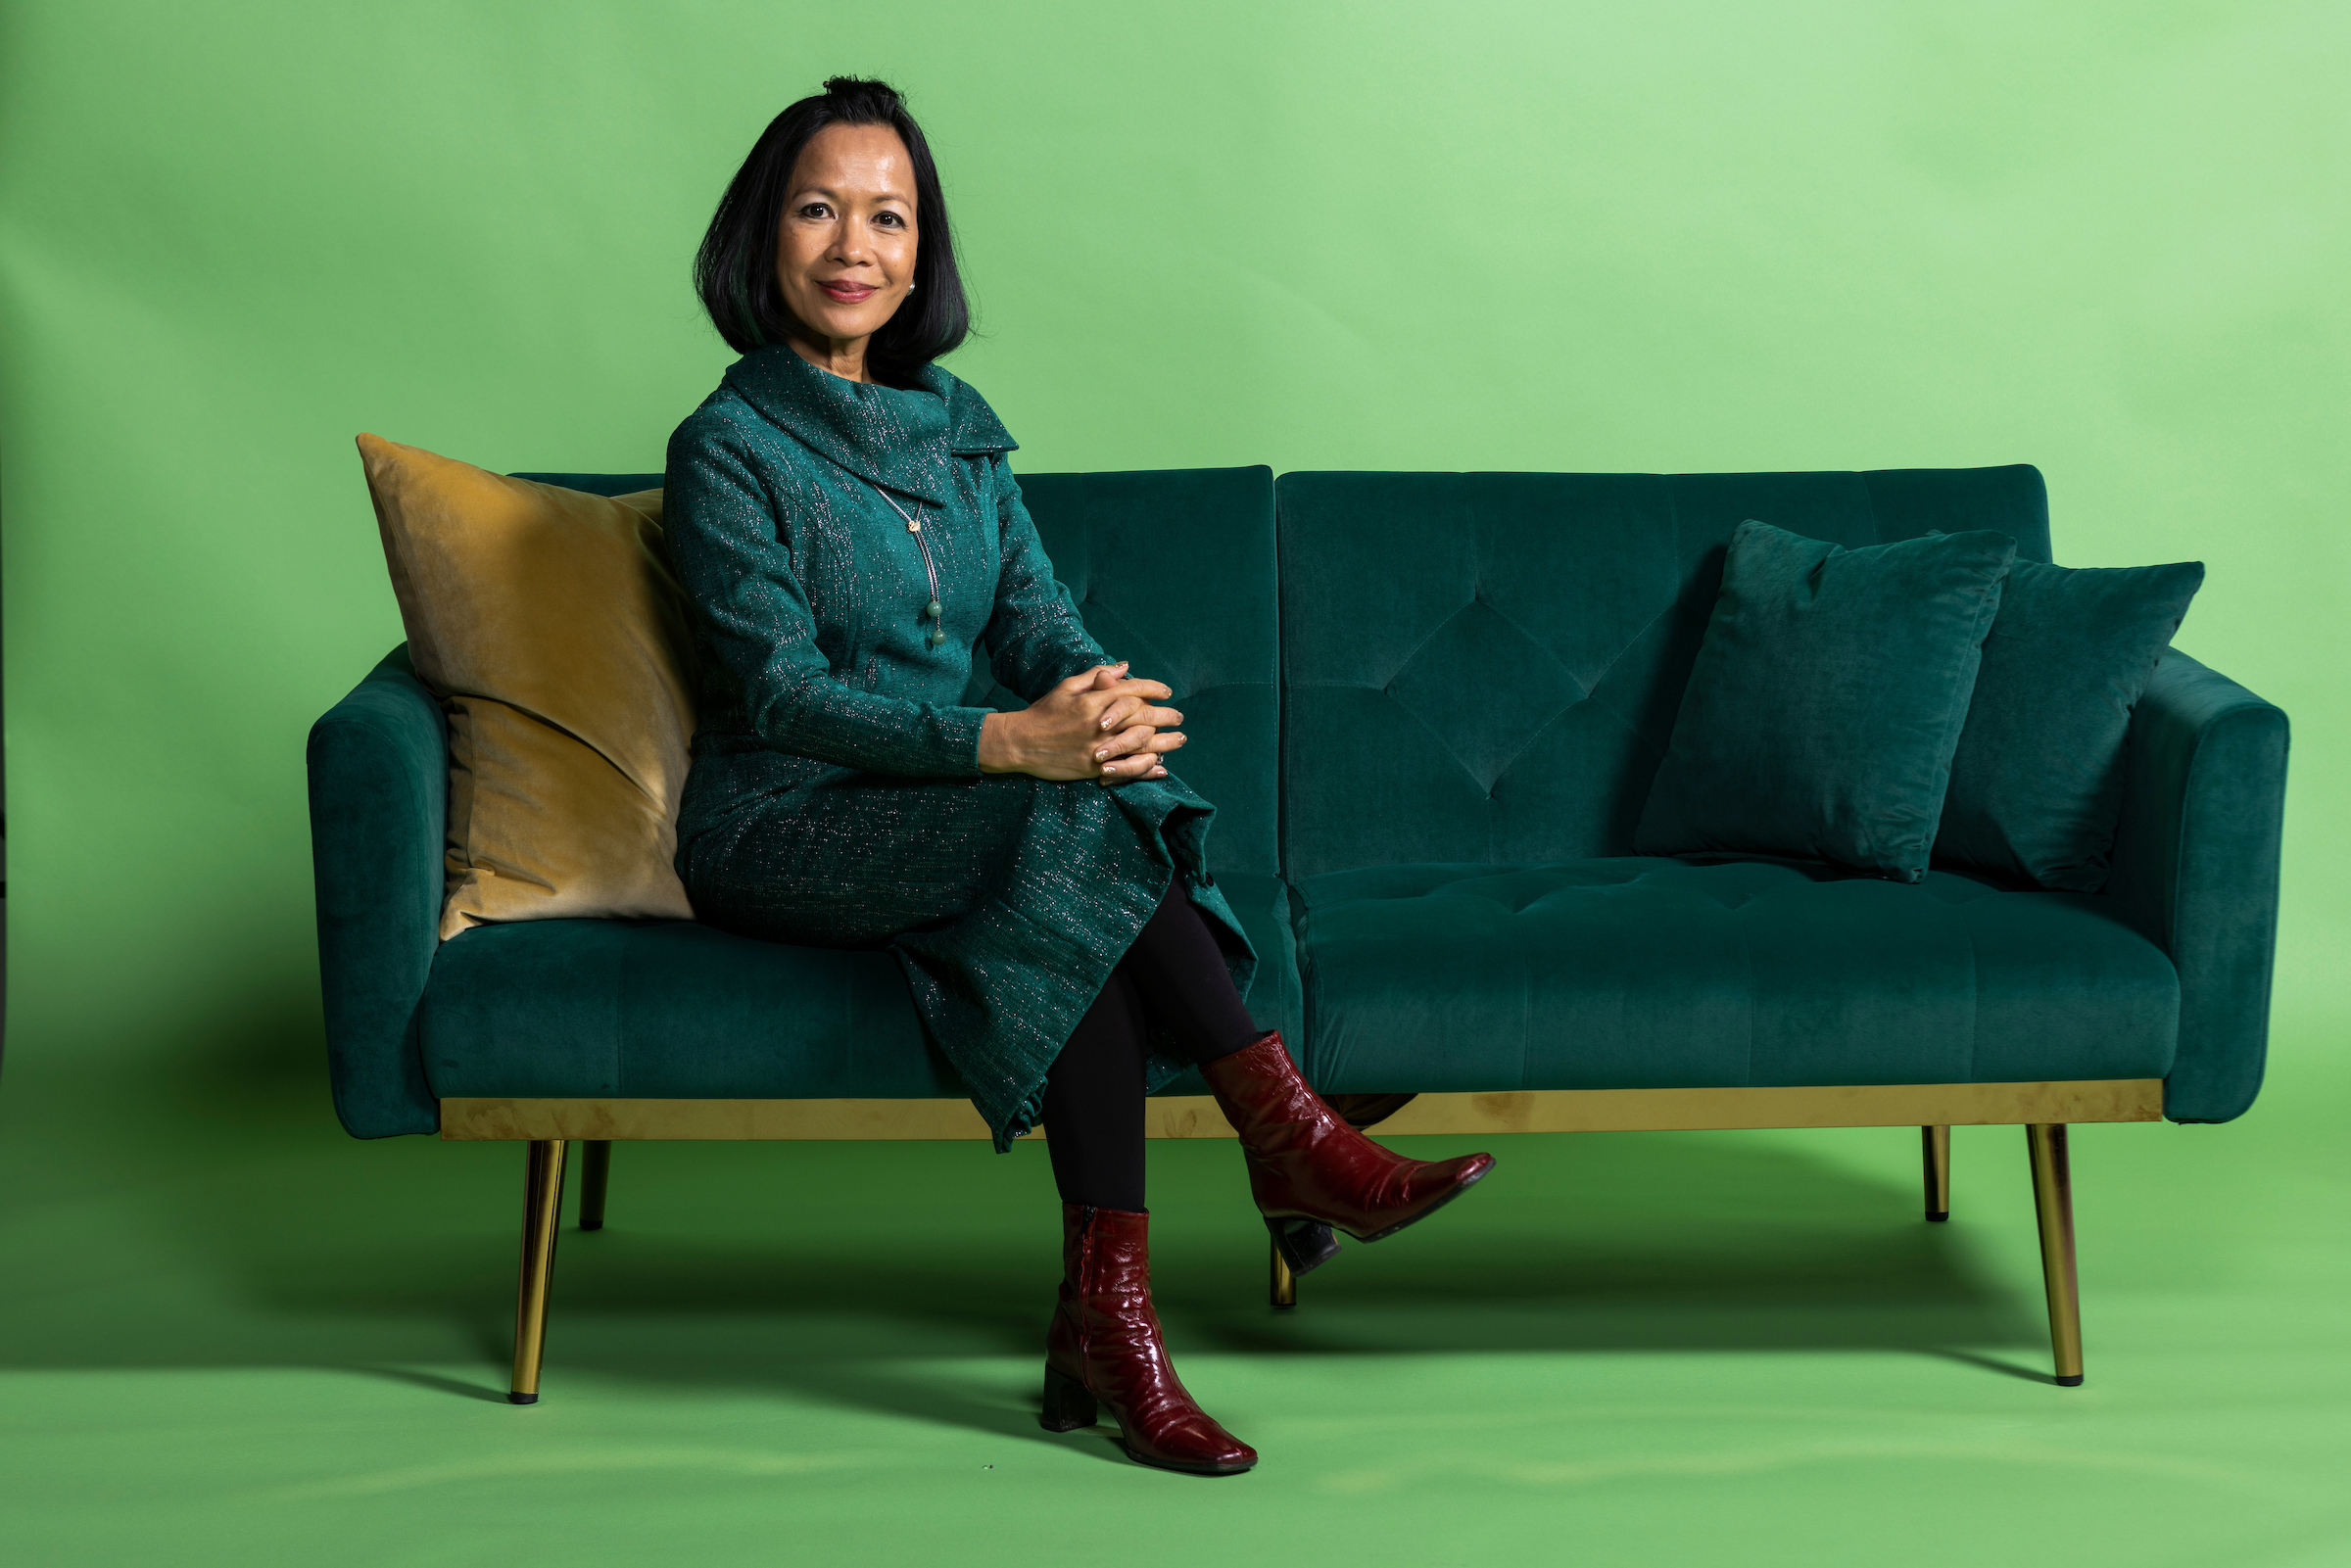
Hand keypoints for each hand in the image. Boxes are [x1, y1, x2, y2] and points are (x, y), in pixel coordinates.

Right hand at [977, 662, 1186, 783]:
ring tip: (1178, 739)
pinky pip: (1128, 769)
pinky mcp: (1094, 769)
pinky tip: (1161, 766)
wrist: (1020, 743)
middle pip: (1143, 716)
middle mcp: (1099, 724)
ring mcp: (1098, 748)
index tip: (1167, 691)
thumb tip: (1123, 666)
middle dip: (1166, 715)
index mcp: (1093, 701)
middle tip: (1179, 717)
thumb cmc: (1043, 712)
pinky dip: (1147, 768)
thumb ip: (1096, 675)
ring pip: (1141, 743)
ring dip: (1164, 742)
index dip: (1153, 688)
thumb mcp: (1067, 687)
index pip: (1132, 690)